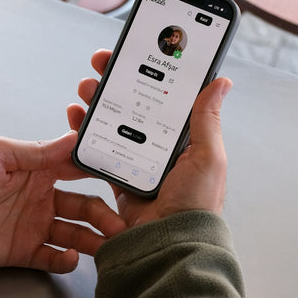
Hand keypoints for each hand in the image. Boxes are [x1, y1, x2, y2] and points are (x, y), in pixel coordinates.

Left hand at [0, 130, 125, 272]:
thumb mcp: (0, 153)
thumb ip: (39, 151)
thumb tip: (75, 139)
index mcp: (40, 170)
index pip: (80, 171)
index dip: (102, 174)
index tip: (125, 180)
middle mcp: (43, 198)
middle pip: (85, 208)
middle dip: (105, 215)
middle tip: (122, 224)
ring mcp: (35, 226)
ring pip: (75, 234)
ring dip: (93, 240)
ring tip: (109, 245)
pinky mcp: (23, 251)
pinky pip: (52, 258)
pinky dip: (65, 260)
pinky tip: (73, 258)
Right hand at [67, 49, 231, 228]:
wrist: (168, 245)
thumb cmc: (196, 207)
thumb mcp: (207, 158)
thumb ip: (206, 121)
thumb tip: (220, 83)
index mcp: (185, 142)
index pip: (165, 96)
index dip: (149, 72)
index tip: (133, 52)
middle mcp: (161, 151)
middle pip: (135, 106)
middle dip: (116, 82)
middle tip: (100, 65)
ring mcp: (139, 166)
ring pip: (114, 125)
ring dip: (97, 104)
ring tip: (85, 90)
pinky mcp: (118, 182)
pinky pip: (99, 153)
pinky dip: (85, 136)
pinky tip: (76, 122)